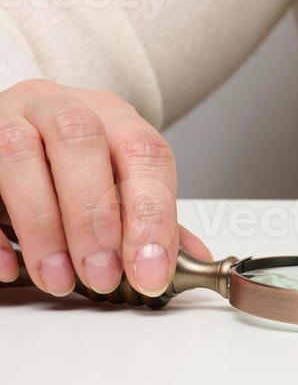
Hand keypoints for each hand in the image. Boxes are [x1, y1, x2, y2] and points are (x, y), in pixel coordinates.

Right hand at [0, 80, 209, 296]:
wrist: (10, 124)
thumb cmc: (66, 157)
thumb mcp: (112, 174)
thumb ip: (148, 213)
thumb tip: (191, 258)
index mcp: (110, 114)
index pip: (145, 151)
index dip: (152, 214)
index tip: (152, 270)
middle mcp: (59, 105)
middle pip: (82, 142)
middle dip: (96, 217)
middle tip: (102, 275)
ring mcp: (7, 117)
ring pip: (20, 154)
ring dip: (43, 226)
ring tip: (58, 279)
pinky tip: (9, 265)